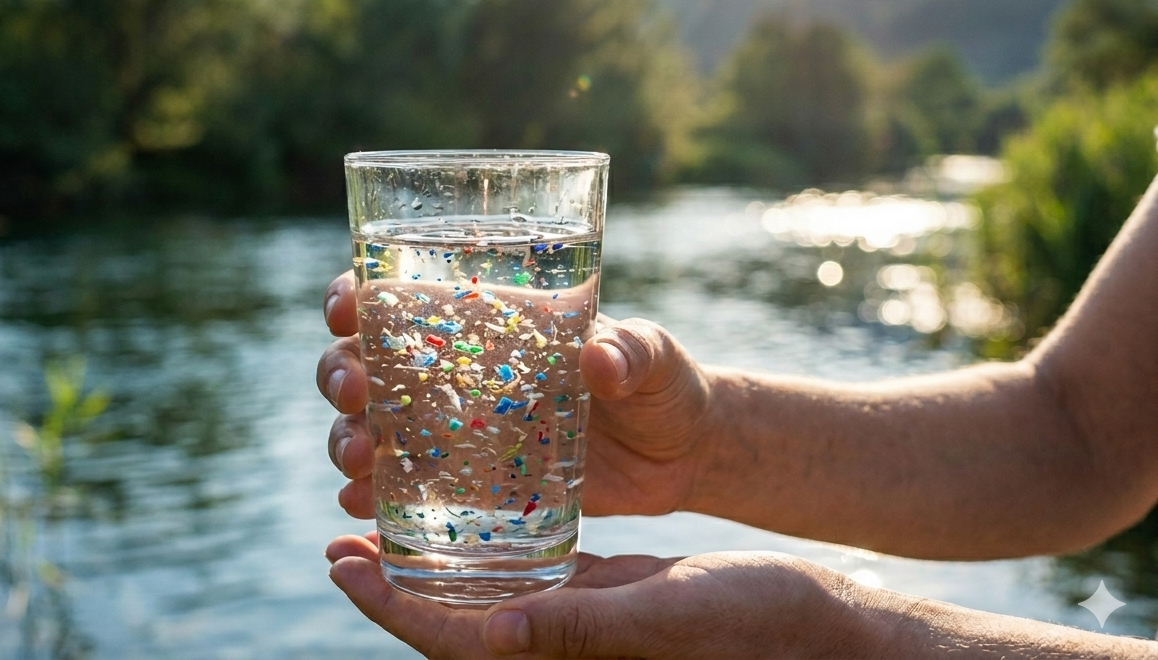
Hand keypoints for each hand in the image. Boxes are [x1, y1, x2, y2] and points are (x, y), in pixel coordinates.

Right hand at [317, 271, 712, 517]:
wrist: (680, 456)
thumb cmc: (663, 385)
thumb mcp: (654, 357)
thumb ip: (633, 351)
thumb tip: (599, 359)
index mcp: (485, 321)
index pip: (398, 296)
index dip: (354, 297)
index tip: (345, 309)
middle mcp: (454, 372)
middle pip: (365, 362)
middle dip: (340, 374)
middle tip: (354, 394)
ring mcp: (455, 431)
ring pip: (370, 427)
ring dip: (345, 438)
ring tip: (357, 460)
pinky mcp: (468, 485)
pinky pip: (401, 490)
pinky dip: (371, 496)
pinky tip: (362, 507)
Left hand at [324, 534, 885, 658]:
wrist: (818, 627)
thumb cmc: (755, 627)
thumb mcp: (666, 617)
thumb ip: (580, 629)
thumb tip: (490, 634)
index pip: (454, 639)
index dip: (392, 606)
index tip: (339, 563)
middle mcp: (558, 647)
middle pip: (453, 619)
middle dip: (394, 583)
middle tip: (340, 537)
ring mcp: (579, 622)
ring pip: (485, 595)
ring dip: (434, 562)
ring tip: (386, 518)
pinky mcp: (602, 594)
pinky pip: (530, 575)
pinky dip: (491, 548)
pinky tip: (473, 513)